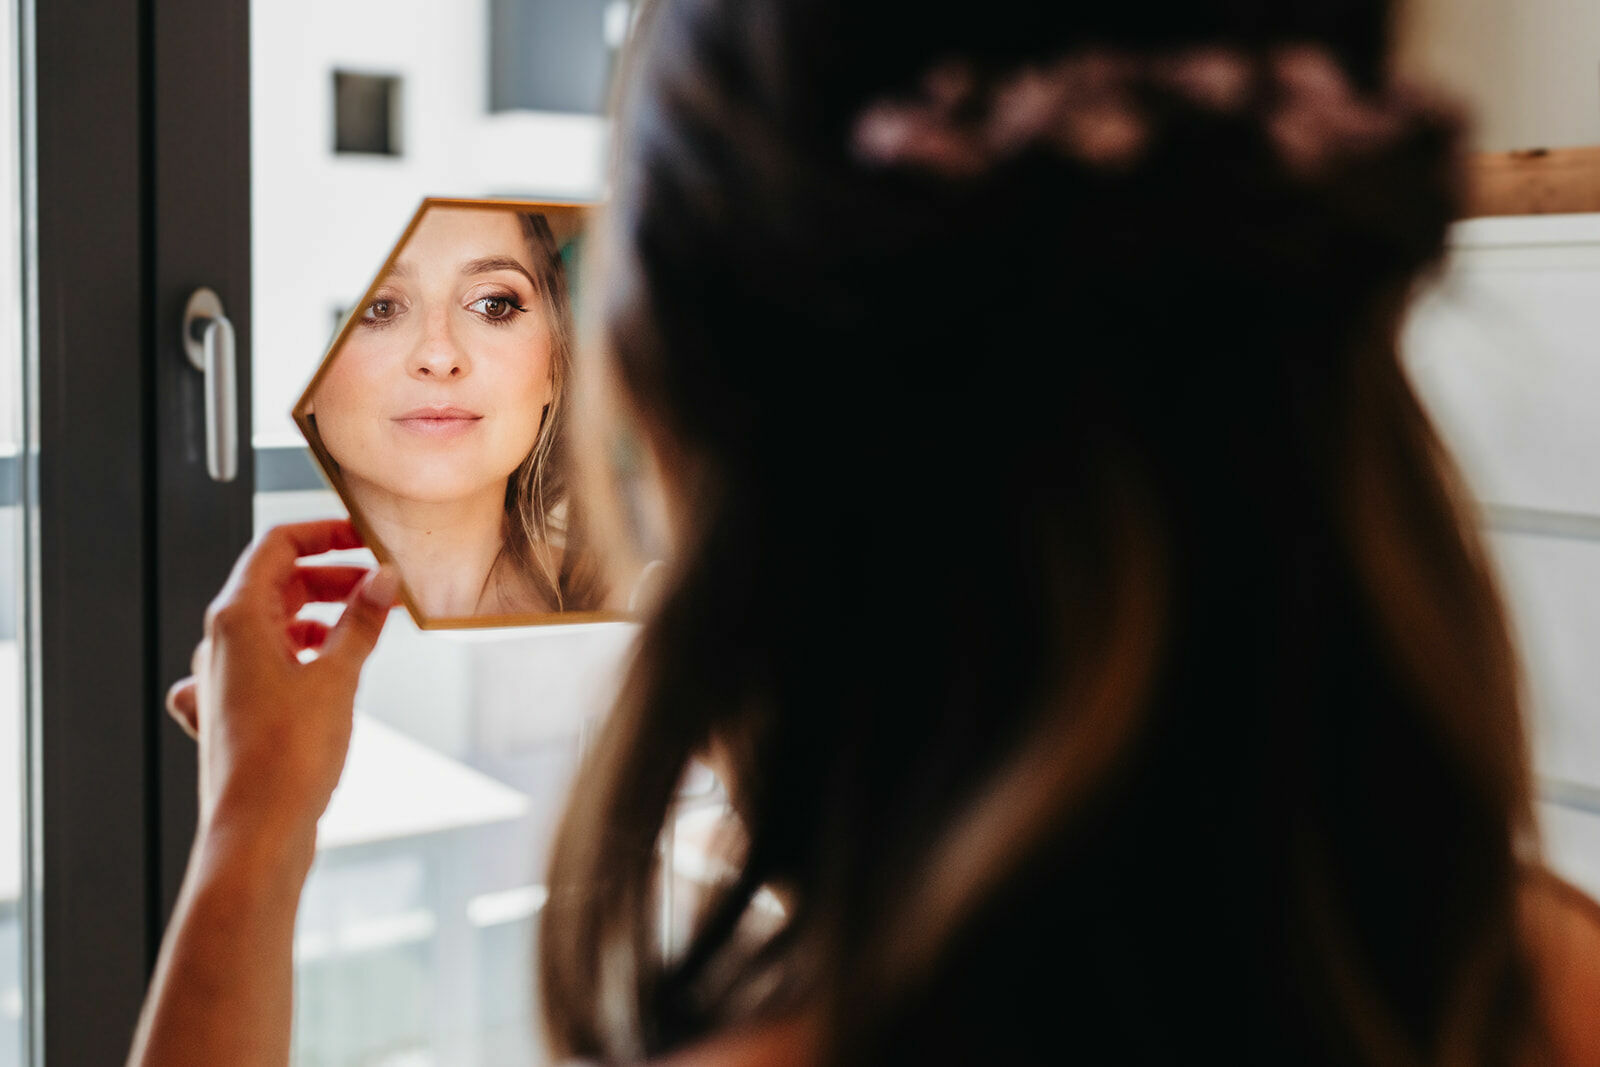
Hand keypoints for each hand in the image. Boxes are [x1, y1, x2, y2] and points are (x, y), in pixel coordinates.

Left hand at [164, 519, 398, 845]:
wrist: (257, 834)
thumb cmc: (288, 758)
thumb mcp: (338, 678)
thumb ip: (361, 622)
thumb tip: (383, 579)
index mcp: (236, 620)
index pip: (276, 547)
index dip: (324, 534)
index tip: (366, 539)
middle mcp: (219, 645)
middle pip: (275, 585)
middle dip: (331, 579)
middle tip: (382, 588)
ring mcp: (221, 681)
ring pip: (270, 627)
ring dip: (319, 618)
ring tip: (367, 630)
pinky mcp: (230, 715)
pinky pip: (262, 669)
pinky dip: (297, 659)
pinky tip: (322, 676)